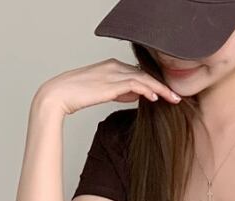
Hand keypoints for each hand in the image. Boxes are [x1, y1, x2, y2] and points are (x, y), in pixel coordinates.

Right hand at [35, 58, 180, 115]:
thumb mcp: (102, 93)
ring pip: (143, 78)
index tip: (167, 94)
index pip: (139, 73)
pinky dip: (147, 90)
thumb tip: (136, 95)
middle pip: (145, 74)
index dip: (154, 84)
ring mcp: (112, 73)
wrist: (57, 95)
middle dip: (163, 86)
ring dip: (160, 89)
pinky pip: (134, 84)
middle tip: (177, 97)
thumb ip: (120, 92)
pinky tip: (156, 98)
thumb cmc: (75, 96)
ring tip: (173, 100)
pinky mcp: (110, 83)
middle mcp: (114, 66)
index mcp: (111, 67)